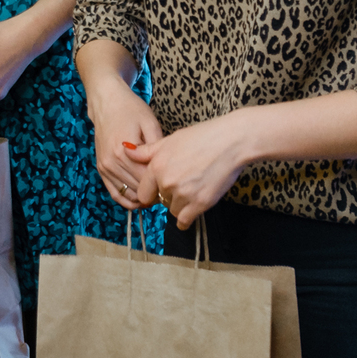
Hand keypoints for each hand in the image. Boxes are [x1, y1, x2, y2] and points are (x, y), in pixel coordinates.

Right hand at [87, 76, 164, 209]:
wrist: (107, 102)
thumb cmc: (131, 110)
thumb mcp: (150, 123)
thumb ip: (157, 148)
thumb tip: (166, 169)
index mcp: (124, 151)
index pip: (147, 180)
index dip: (162, 185)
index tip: (174, 185)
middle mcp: (111, 162)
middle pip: (137, 189)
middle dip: (154, 193)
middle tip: (169, 192)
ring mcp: (104, 167)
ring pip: (127, 194)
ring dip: (142, 199)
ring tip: (157, 195)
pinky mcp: (101, 169)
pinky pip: (114, 193)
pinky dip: (127, 199)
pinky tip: (140, 200)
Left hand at [125, 114, 251, 227]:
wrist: (231, 141)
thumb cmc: (203, 136)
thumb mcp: (171, 140)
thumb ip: (146, 151)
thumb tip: (125, 150)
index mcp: (157, 166)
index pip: (143, 192)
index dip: (152, 191)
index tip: (161, 189)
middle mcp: (167, 182)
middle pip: (160, 201)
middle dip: (168, 195)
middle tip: (184, 182)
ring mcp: (183, 194)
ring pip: (173, 210)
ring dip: (180, 205)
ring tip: (193, 189)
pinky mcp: (200, 203)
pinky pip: (184, 221)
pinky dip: (187, 218)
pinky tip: (192, 208)